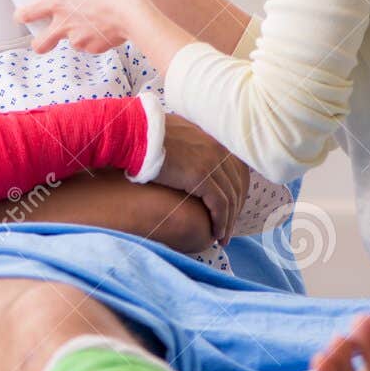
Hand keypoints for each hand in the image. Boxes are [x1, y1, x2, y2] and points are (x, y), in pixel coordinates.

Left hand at [18, 0, 153, 53]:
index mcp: (57, 4)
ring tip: (90, 21)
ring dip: (76, 35)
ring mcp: (79, 39)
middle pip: (40, 45)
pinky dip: (95, 38)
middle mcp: (63, 25)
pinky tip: (105, 26)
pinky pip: (91, 46)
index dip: (21, 15)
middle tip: (46, 37)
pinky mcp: (95, 48)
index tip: (22, 15)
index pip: (26, 14)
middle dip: (39, 43)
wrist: (132, 12)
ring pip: (71, 43)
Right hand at [152, 115, 248, 242]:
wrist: (132, 132)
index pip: (236, 169)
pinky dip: (220, 221)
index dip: (235, 191)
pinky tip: (216, 233)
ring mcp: (211, 161)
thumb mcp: (172, 132)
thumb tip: (180, 150)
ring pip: (230, 198)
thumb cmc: (144, 134)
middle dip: (235, 209)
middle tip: (229, 227)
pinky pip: (219, 204)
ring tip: (223, 238)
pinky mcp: (201, 176)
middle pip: (237, 184)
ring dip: (229, 221)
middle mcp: (217, 149)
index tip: (229, 208)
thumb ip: (185, 142)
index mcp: (212, 139)